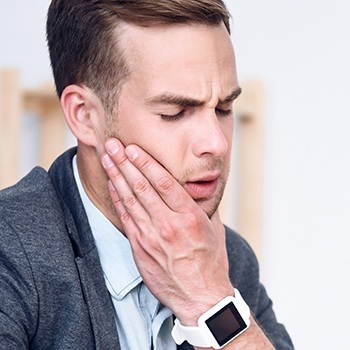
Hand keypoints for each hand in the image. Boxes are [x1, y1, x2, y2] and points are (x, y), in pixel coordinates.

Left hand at [101, 138, 233, 324]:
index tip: (133, 148)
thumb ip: (202, 206)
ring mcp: (152, 236)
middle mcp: (168, 224)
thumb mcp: (215, 229)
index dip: (145, 162)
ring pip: (130, 199)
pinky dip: (118, 199)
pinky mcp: (141, 248)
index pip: (163, 181)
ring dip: (117, 176)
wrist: (201, 297)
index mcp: (189, 216)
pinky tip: (112, 184)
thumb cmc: (210, 262)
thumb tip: (196, 188)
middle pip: (142, 186)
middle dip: (125, 162)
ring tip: (108, 158)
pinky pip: (127, 218)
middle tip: (113, 144)